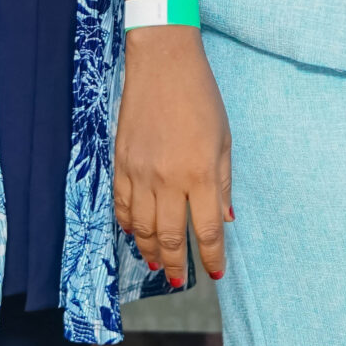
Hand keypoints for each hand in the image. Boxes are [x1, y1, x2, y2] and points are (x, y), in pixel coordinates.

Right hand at [114, 27, 233, 286]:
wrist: (162, 65)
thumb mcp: (224, 140)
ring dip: (150, 251)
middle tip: (181, 280)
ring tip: (159, 264)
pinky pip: (122, 207)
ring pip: (141, 229)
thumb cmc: (201, 98)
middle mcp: (168, 180)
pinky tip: (135, 233)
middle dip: (176, 264)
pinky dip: (128, 226)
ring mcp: (139, 174)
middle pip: (169, 237)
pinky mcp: (120, 164)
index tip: (215, 273)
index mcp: (200, 174)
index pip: (206, 230)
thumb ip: (223, 183)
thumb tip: (225, 220)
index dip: (211, 257)